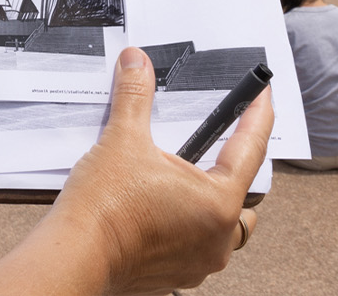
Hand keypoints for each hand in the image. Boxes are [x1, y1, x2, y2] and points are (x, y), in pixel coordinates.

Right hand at [41, 48, 271, 293]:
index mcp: (218, 201)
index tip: (263, 96)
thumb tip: (137, 63)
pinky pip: (198, 246)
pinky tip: (166, 209)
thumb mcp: (122, 139)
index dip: (258, 116)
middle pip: (244, 193)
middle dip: (235, 166)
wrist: (74, 256)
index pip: (251, 148)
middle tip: (224, 139)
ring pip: (226, 227)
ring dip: (215, 202)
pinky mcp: (176, 275)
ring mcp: (199, 261)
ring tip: (194, 179)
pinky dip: (190, 226)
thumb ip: (136, 96)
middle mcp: (217, 236)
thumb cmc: (103, 208)